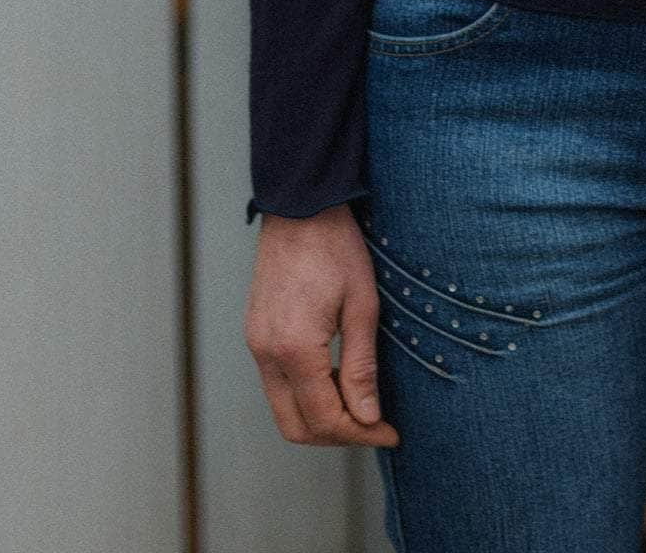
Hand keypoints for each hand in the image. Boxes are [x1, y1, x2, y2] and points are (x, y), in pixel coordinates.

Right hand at [244, 203, 400, 446]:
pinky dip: (306, 395)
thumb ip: (362, 367)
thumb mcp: (362, 305)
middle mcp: (266, 354)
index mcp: (295, 349)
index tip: (389, 432)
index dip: (360, 434)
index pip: (325, 418)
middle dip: (337, 436)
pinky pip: (276, 386)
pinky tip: (336, 377)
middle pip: (296, 427)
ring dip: (320, 417)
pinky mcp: (255, 336)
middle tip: (375, 425)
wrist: (300, 208)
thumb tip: (368, 417)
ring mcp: (256, 346)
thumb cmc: (336, 248)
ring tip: (359, 400)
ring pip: (283, 410)